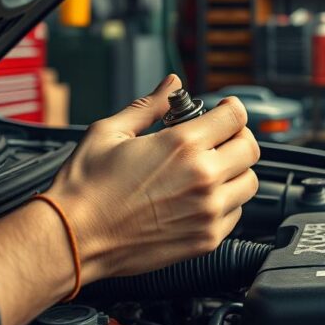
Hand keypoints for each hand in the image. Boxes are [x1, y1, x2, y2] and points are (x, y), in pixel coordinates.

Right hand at [48, 74, 259, 279]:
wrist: (73, 239)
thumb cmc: (86, 188)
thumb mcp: (110, 132)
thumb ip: (148, 106)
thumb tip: (170, 85)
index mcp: (183, 146)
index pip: (236, 117)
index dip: (232, 109)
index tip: (225, 110)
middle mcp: (203, 178)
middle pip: (250, 148)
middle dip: (236, 137)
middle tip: (218, 139)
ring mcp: (208, 212)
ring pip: (249, 183)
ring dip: (235, 171)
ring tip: (210, 169)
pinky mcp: (206, 239)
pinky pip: (236, 214)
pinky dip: (226, 202)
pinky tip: (200, 197)